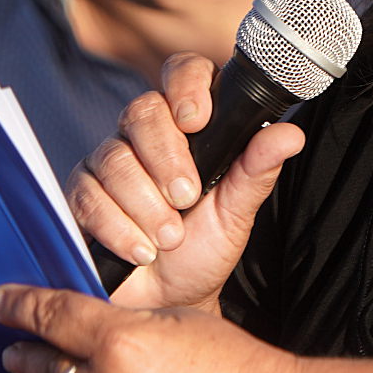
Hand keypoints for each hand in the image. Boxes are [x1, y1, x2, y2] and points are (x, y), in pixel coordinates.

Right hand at [68, 54, 302, 310]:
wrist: (170, 300)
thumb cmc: (204, 249)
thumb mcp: (236, 212)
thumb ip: (256, 170)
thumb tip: (291, 134)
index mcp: (188, 123)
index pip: (182, 72)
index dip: (186, 85)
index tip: (196, 119)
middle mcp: (144, 133)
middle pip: (141, 112)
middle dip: (166, 158)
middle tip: (187, 198)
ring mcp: (108, 161)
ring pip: (114, 158)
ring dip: (145, 204)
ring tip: (169, 238)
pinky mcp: (80, 193)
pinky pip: (87, 195)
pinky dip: (117, 226)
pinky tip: (140, 250)